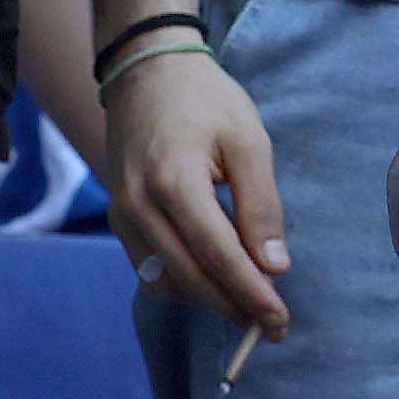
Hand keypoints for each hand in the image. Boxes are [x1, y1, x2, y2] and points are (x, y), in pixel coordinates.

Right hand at [101, 45, 292, 339]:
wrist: (146, 71)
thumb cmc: (206, 100)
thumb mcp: (248, 141)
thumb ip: (261, 205)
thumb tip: (274, 267)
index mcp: (175, 182)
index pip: (219, 257)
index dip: (251, 294)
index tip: (280, 321)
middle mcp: (139, 205)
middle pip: (191, 278)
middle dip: (234, 308)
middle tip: (272, 327)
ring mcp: (122, 214)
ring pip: (165, 282)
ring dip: (208, 301)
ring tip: (249, 306)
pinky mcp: (118, 217)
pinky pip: (149, 268)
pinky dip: (183, 284)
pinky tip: (215, 282)